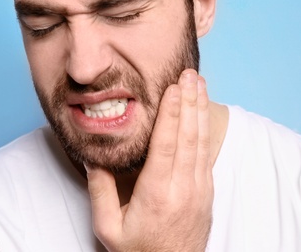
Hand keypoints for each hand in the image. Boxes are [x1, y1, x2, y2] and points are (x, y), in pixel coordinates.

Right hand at [86, 69, 212, 250]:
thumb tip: (94, 158)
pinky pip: (206, 153)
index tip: (174, 86)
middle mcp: (183, 188)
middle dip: (190, 100)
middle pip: (189, 136)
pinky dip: (205, 128)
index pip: (167, 144)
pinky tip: (202, 113)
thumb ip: (100, 191)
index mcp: (157, 194)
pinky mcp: (206, 191)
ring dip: (201, 110)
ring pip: (202, 141)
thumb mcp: (108, 228)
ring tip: (201, 84)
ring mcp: (199, 189)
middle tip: (190, 73)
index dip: (172, 112)